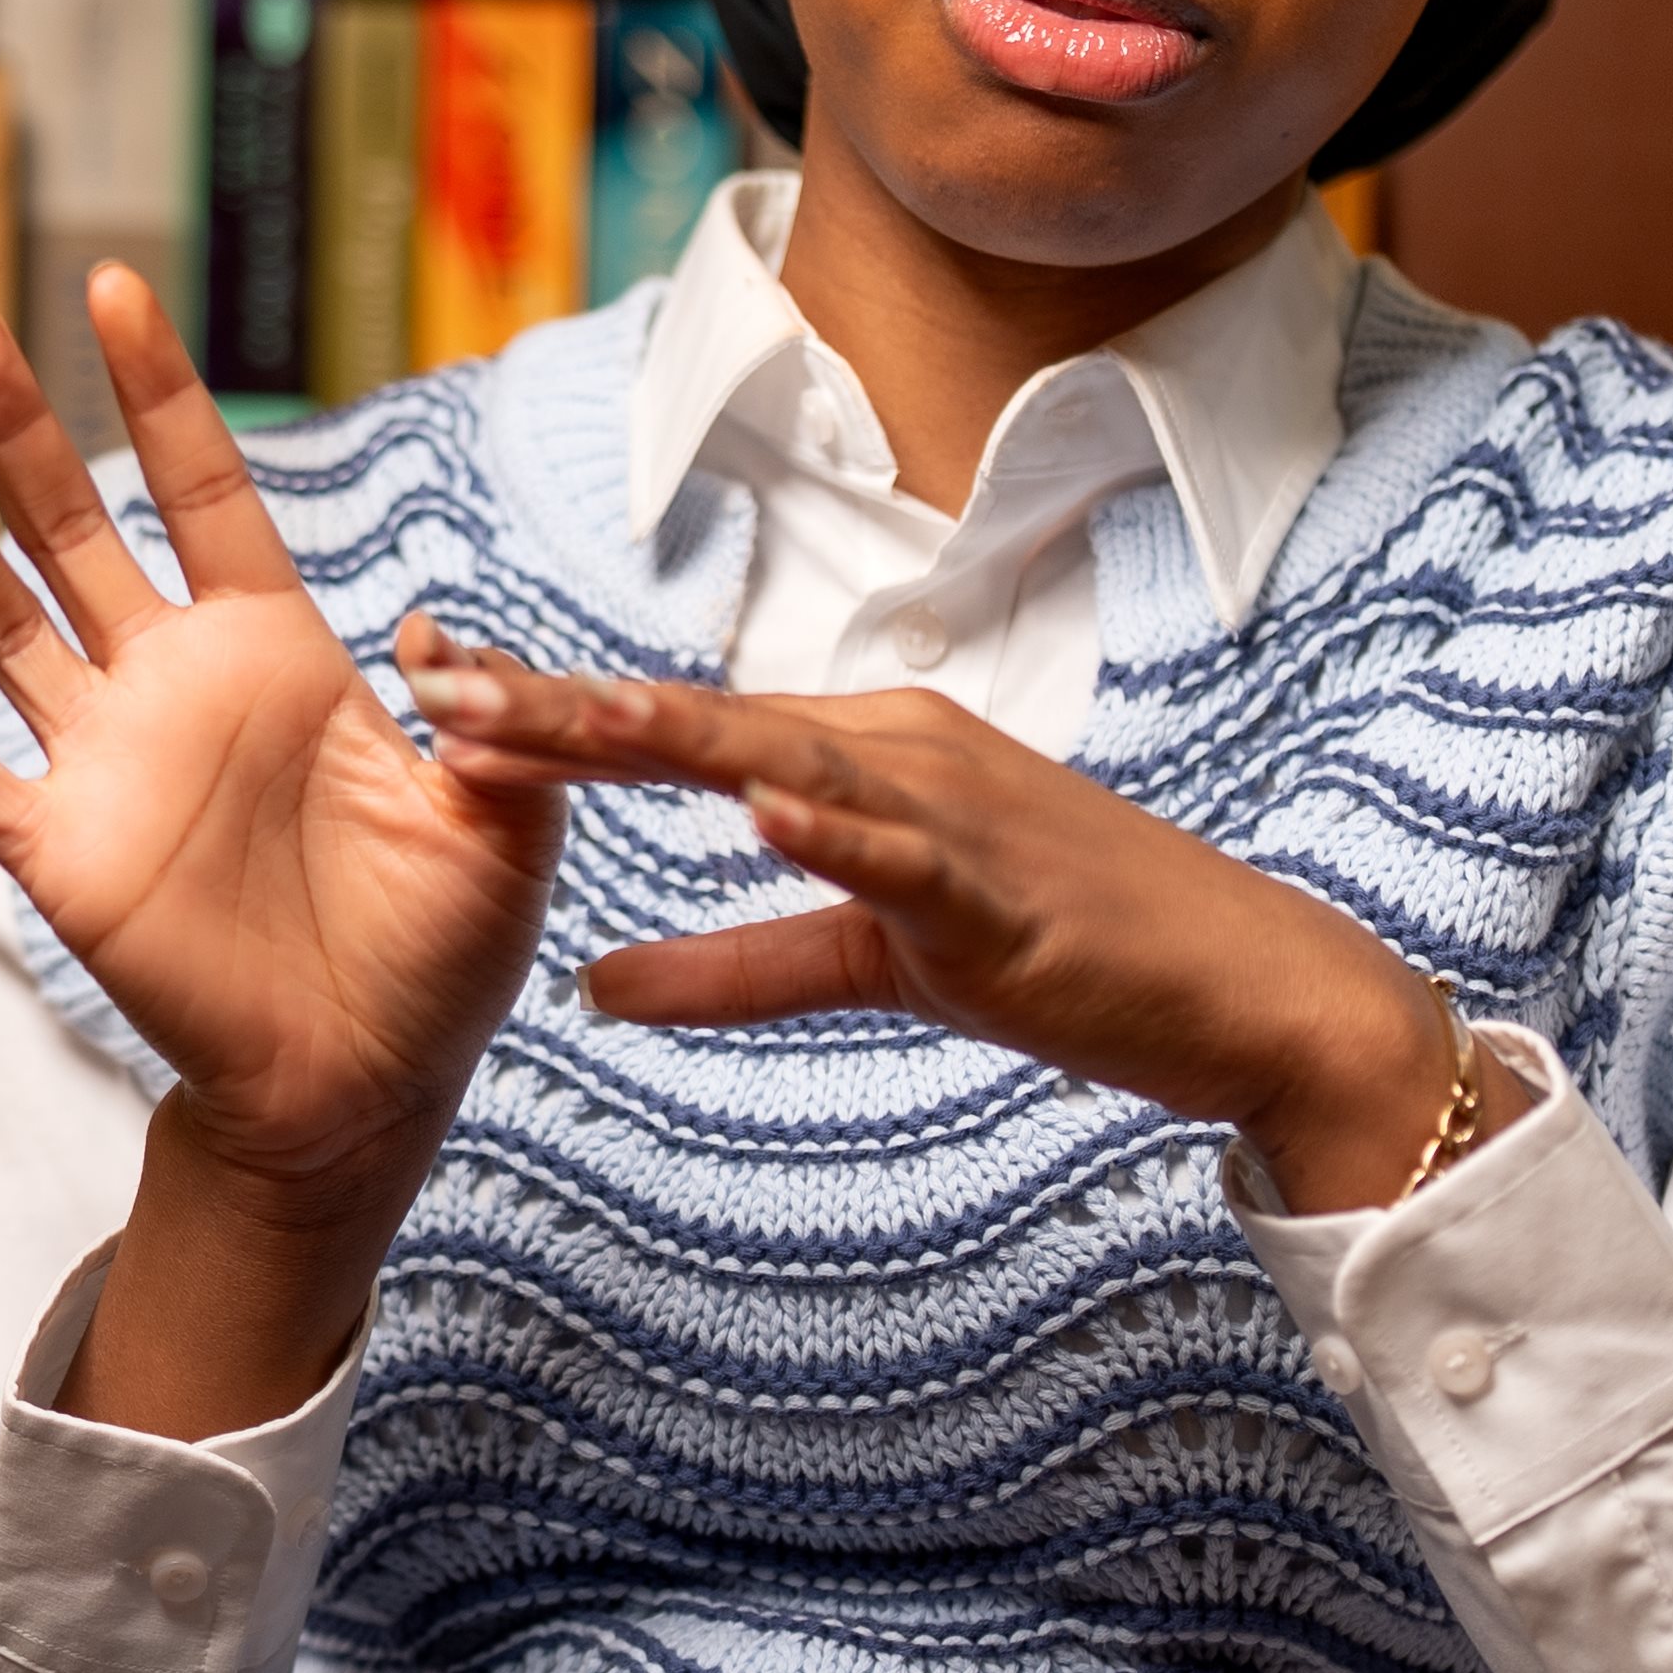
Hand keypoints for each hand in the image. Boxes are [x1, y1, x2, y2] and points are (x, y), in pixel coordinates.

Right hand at [0, 269, 562, 1236]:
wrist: (369, 1085)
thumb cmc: (440, 952)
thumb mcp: (509, 820)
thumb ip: (493, 712)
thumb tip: (428, 628)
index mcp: (276, 656)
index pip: (205, 491)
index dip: (159, 394)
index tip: (115, 289)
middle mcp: (173, 689)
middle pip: (73, 524)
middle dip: (16, 419)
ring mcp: (106, 767)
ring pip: (1, 625)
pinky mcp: (64, 858)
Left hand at [394, 652, 1520, 1216]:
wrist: (1240, 988)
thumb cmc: (1067, 959)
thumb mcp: (877, 967)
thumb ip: (737, 969)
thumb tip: (595, 986)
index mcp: (859, 756)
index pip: (678, 732)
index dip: (553, 718)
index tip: (434, 701)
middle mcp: (896, 749)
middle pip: (700, 723)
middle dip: (562, 707)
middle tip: (433, 684)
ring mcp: (953, 805)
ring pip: (781, 762)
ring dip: (661, 738)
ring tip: (550, 718)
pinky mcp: (1003, 884)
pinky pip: (904, 850)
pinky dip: (832, 828)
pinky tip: (761, 812)